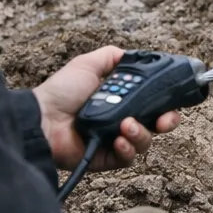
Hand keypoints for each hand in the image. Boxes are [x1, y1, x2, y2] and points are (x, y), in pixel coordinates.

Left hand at [32, 46, 182, 171]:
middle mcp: (120, 120)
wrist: (42, 119)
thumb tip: (132, 54)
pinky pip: (128, 159)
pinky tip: (119, 139)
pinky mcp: (106, 159)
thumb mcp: (87, 64)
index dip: (165, 102)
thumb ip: (111, 57)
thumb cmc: (60, 91)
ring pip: (144, 142)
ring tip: (126, 125)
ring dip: (142, 133)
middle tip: (164, 119)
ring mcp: (114, 140)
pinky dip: (128, 148)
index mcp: (120, 99)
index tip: (171, 100)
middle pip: (156, 125)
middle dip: (166, 122)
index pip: (152, 103)